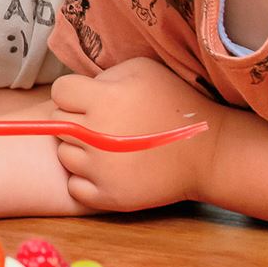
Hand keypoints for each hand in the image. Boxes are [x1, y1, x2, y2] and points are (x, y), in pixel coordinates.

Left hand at [51, 57, 222, 210]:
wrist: (209, 153)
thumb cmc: (176, 103)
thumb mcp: (140, 69)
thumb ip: (104, 74)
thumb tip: (80, 88)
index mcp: (102, 100)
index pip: (60, 91)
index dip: (74, 92)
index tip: (92, 97)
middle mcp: (95, 136)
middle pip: (58, 123)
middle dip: (75, 118)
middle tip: (101, 122)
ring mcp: (102, 170)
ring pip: (64, 155)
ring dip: (79, 149)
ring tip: (106, 145)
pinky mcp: (111, 197)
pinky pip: (75, 186)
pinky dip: (85, 179)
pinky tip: (105, 168)